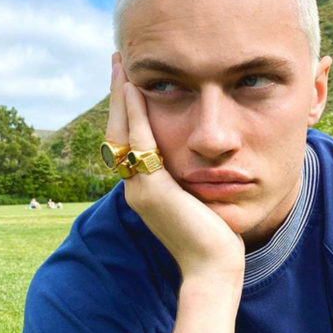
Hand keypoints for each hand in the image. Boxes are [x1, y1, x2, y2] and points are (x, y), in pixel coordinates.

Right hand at [105, 53, 244, 282]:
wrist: (214, 268)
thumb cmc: (213, 237)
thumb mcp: (198, 201)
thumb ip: (189, 180)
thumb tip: (203, 159)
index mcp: (145, 188)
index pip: (130, 141)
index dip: (128, 111)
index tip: (132, 83)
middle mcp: (135, 187)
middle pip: (119, 131)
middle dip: (119, 97)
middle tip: (118, 63)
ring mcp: (140, 188)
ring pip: (123, 132)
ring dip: (123, 97)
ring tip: (121, 66)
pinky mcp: (153, 188)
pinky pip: (141, 142)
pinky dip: (137, 114)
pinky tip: (137, 88)